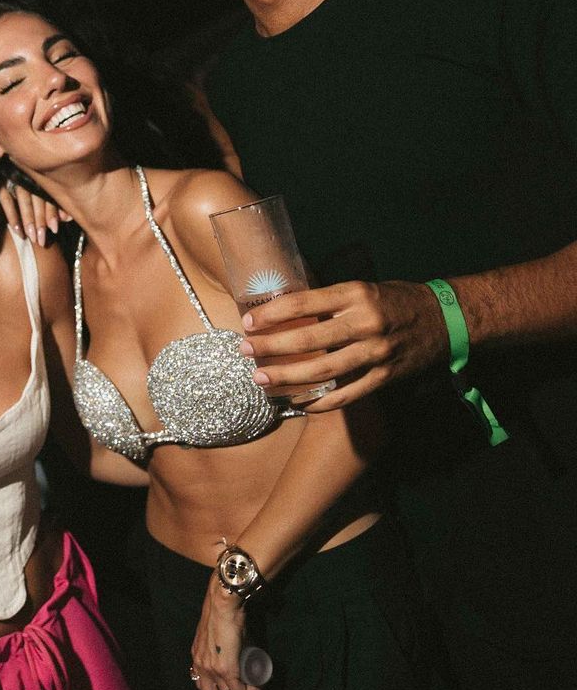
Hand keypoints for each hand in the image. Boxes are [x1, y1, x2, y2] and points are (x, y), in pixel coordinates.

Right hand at [0, 180, 70, 247]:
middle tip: (42, 240)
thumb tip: (67, 218)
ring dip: (28, 220)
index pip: (49, 195)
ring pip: (24, 199)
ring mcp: (16, 180)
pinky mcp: (2, 186)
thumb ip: (58, 208)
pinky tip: (18, 231)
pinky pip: (6, 200)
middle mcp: (31, 177)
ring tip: (32, 237)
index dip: (52, 212)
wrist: (9, 187)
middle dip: (40, 220)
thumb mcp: (49, 200)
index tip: (54, 229)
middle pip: (38, 198)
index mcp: (45, 180)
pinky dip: (12, 216)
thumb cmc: (38, 198)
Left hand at [191, 580, 259, 689]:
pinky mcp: (226, 669)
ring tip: (253, 689)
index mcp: (197, 658)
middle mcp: (201, 666)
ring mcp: (212, 670)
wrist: (223, 604)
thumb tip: (237, 654)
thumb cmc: (222, 614)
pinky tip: (258, 687)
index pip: (202, 686)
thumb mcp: (216, 636)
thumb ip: (221, 648)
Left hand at [239, 279, 448, 410]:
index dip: (272, 314)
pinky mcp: (384, 378)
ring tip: (260, 378)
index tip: (248, 322)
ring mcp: (376, 354)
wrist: (444, 320)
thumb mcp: (362, 288)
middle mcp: (365, 323)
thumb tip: (284, 305)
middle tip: (244, 351)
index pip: (304, 303)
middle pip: (308, 340)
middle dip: (270, 347)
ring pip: (322, 371)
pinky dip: (318, 402)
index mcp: (356, 295)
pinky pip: (345, 395)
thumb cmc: (394, 300)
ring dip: (286, 377)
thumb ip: (329, 299)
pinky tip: (296, 402)